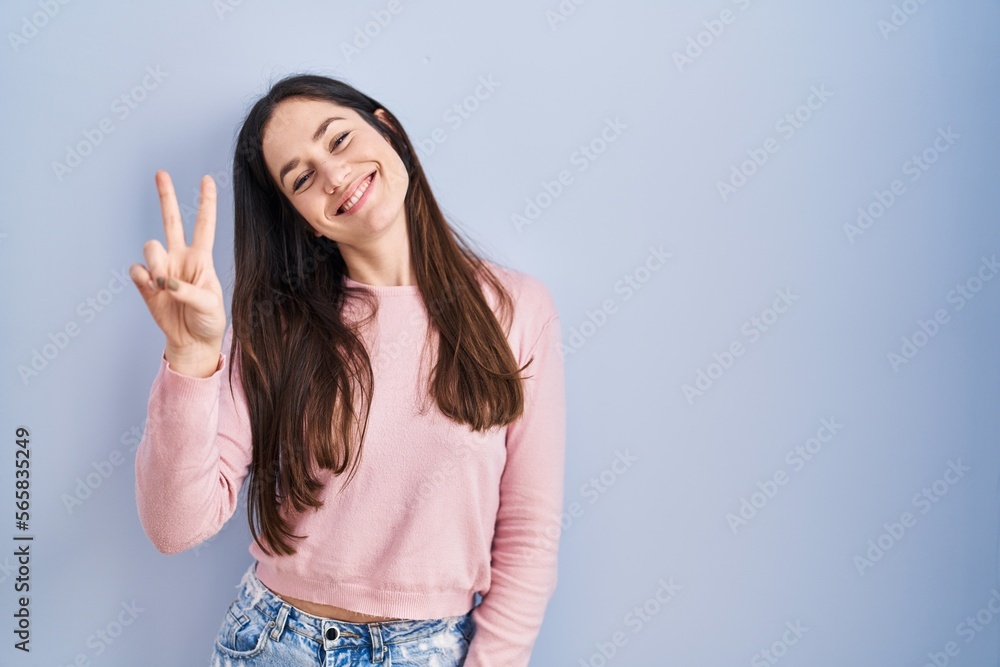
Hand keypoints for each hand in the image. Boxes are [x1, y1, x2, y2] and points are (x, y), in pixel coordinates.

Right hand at [129, 171, 225, 368]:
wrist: (192, 341)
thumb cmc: (209, 320)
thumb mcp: (210, 305)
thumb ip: (190, 291)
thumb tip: (165, 281)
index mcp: (201, 258)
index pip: (204, 225)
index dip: (206, 203)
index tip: (207, 179)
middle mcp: (180, 257)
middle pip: (171, 221)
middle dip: (166, 196)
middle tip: (161, 173)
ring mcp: (162, 269)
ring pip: (150, 247)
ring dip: (155, 264)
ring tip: (164, 285)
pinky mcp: (146, 284)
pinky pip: (137, 270)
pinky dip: (143, 279)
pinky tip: (153, 289)